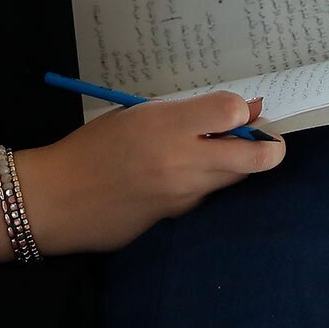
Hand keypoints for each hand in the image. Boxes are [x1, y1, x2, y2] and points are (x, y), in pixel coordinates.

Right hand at [12, 92, 285, 254]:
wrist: (57, 199)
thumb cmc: (92, 146)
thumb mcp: (136, 115)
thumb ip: (184, 113)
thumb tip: (235, 111)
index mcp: (167, 125)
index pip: (232, 111)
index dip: (242, 108)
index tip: (238, 109)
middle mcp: (183, 162)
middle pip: (254, 156)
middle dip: (271, 148)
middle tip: (269, 141)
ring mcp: (183, 195)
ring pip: (234, 179)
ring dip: (236, 165)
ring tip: (211, 151)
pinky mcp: (177, 219)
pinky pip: (205, 196)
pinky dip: (205, 183)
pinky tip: (178, 176)